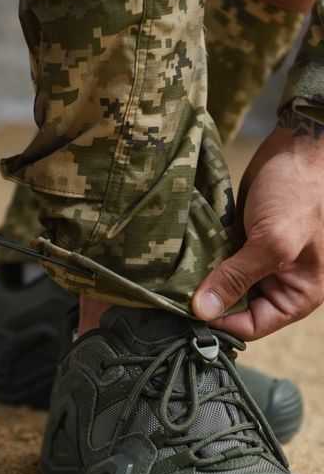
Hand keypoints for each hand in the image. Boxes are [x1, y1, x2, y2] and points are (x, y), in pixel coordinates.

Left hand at [192, 116, 323, 339]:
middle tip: (173, 296)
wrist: (299, 146)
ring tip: (172, 280)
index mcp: (297, 294)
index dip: (221, 323)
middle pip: (234, 309)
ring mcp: (257, 262)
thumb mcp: (274, 240)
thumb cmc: (300, 193)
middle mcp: (277, 283)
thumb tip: (203, 311)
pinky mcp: (242, 241)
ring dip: (201, 282)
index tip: (189, 311)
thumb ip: (239, 277)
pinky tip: (180, 260)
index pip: (252, 326)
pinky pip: (217, 262)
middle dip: (208, 302)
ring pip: (222, 285)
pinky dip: (201, 262)